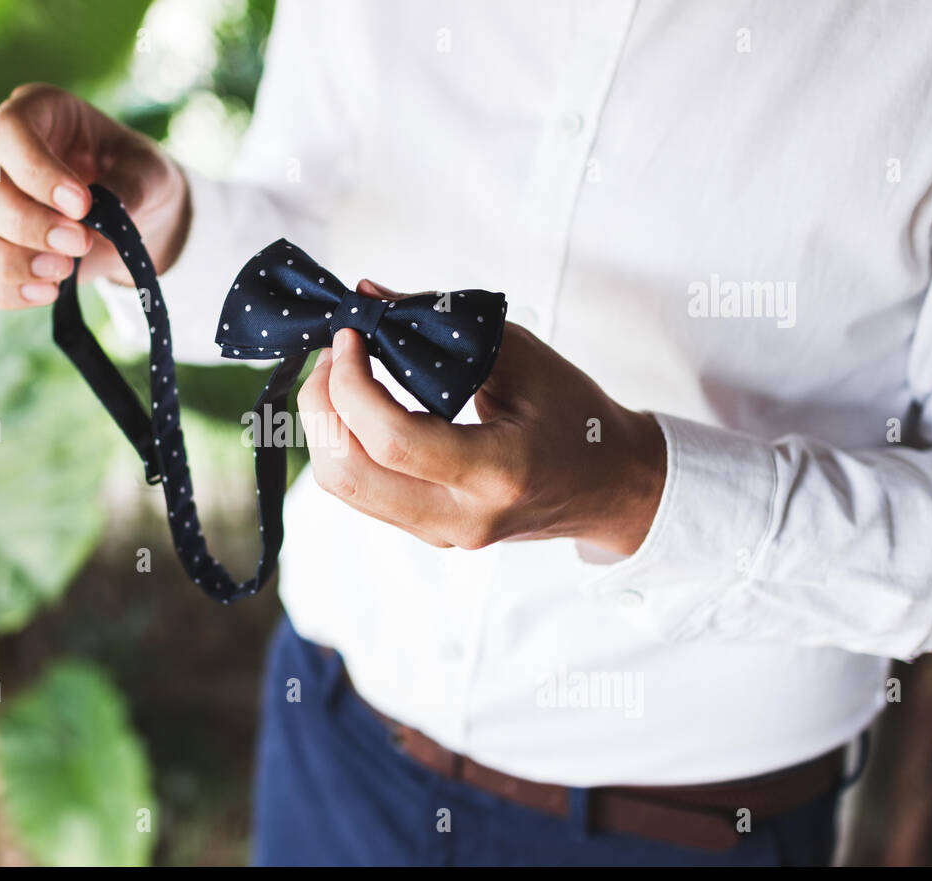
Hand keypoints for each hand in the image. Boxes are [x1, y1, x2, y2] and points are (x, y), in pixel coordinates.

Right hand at [0, 83, 189, 308]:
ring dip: (7, 263)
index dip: (36, 171)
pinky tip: (50, 292)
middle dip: (24, 223)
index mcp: (34, 113)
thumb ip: (131, 186)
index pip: (8, 131)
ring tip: (63, 272)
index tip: (81, 205)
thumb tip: (103, 216)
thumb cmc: (137, 180)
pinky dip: (6, 291)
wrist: (137, 219)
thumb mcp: (150, 173)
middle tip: (80, 244)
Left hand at [297, 281, 666, 554]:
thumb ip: (443, 323)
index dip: (353, 383)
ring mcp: (442, 533)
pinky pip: (362, 492)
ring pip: (344, 487)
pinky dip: (344, 442)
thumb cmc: (576, 415)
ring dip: (324, 424)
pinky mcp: (429, 532)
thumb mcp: (523, 356)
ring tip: (339, 374)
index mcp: (498, 472)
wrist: (610, 486)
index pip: (394, 439)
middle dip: (321, 404)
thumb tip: (368, 295)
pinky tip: (357, 404)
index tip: (350, 335)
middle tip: (333, 353)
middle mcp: (463, 516)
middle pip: (349, 473)